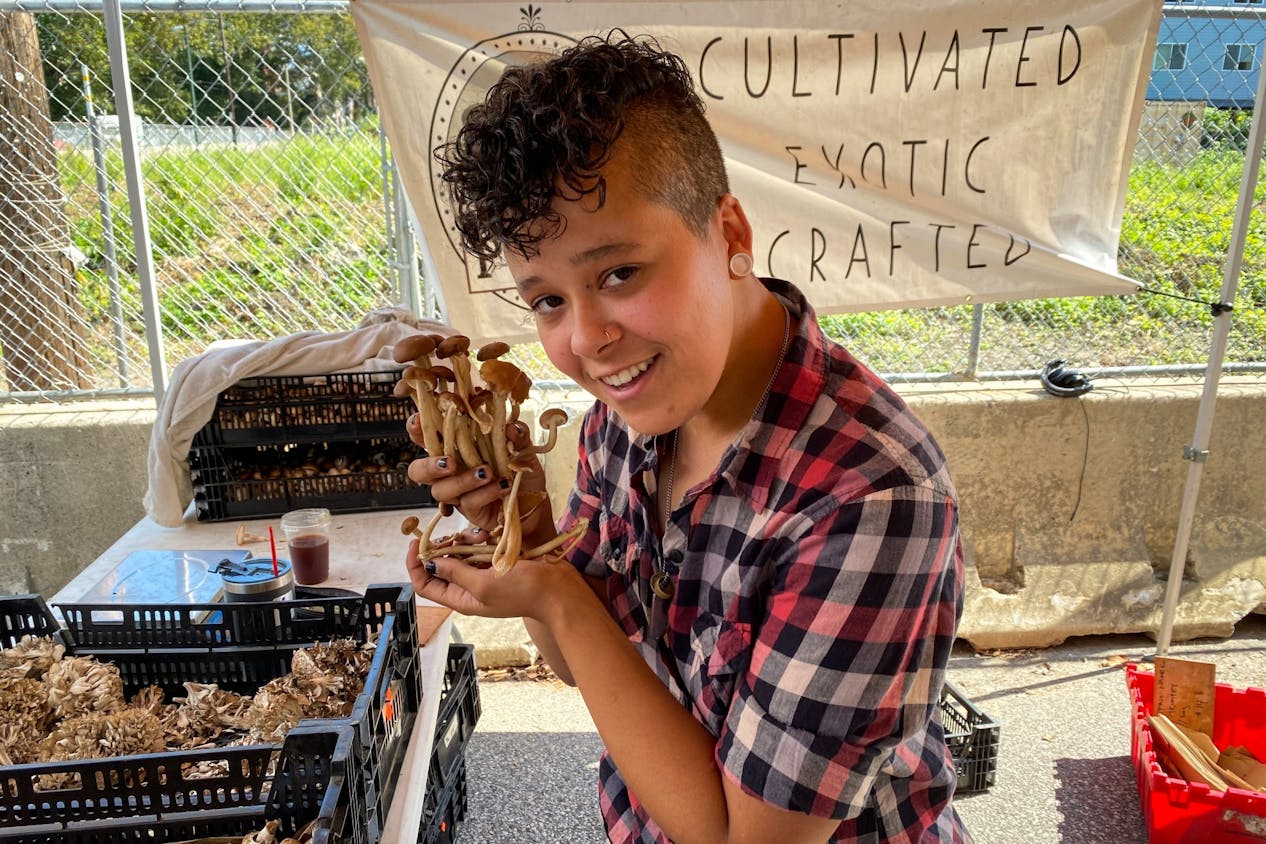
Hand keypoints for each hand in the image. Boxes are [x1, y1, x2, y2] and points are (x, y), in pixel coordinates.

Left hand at [403, 534, 575, 620]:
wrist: (559, 590)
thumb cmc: (524, 592)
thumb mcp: (484, 584)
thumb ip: (456, 572)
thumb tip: (432, 562)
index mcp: (462, 600)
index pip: (425, 585)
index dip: (415, 565)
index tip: (415, 543)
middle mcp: (470, 588)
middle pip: (440, 567)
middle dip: (441, 549)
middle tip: (449, 535)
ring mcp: (484, 575)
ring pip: (459, 554)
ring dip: (462, 542)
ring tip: (473, 536)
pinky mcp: (497, 563)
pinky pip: (478, 549)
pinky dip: (478, 540)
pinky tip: (487, 536)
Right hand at [406, 419, 554, 539]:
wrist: (536, 507)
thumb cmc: (522, 475)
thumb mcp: (523, 450)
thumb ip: (517, 435)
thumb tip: (509, 428)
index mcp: (457, 448)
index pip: (427, 437)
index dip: (416, 429)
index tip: (419, 422)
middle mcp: (451, 471)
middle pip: (418, 471)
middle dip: (428, 466)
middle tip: (449, 462)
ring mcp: (458, 493)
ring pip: (440, 490)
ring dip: (462, 480)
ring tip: (487, 472)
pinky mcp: (470, 511)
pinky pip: (467, 502)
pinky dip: (485, 492)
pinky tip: (503, 485)